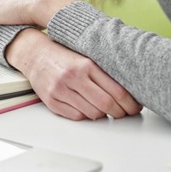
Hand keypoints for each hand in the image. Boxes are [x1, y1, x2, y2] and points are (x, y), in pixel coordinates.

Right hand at [6, 29, 141, 120]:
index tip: (135, 107)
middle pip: (106, 104)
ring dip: (103, 115)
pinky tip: (89, 108)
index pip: (116, 90)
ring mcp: (61, 90)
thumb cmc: (64, 55)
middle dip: (120, 113)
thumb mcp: (86, 56)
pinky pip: (77, 117)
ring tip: (107, 110)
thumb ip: (104, 71)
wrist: (35, 54)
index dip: (130, 103)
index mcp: (86, 64)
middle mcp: (73, 77)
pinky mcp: (52, 101)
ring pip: (92, 113)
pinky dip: (86, 115)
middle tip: (125, 113)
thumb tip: (128, 92)